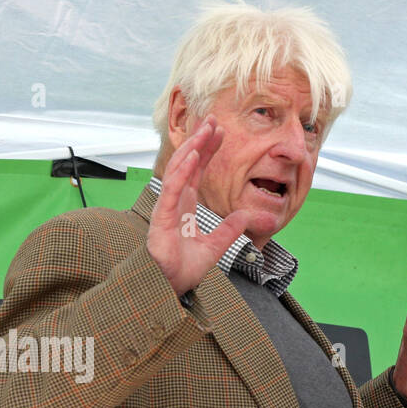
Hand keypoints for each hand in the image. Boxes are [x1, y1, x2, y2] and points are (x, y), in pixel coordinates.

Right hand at [148, 115, 260, 295]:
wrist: (168, 288)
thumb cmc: (182, 270)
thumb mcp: (214, 248)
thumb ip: (228, 231)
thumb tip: (245, 215)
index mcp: (184, 207)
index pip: (197, 172)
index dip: (207, 151)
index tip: (219, 132)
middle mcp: (174, 203)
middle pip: (187, 164)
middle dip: (200, 141)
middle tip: (213, 119)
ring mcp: (166, 208)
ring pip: (178, 171)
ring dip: (192, 149)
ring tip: (205, 130)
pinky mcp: (160, 218)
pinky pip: (172, 189)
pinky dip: (182, 172)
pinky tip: (193, 156)